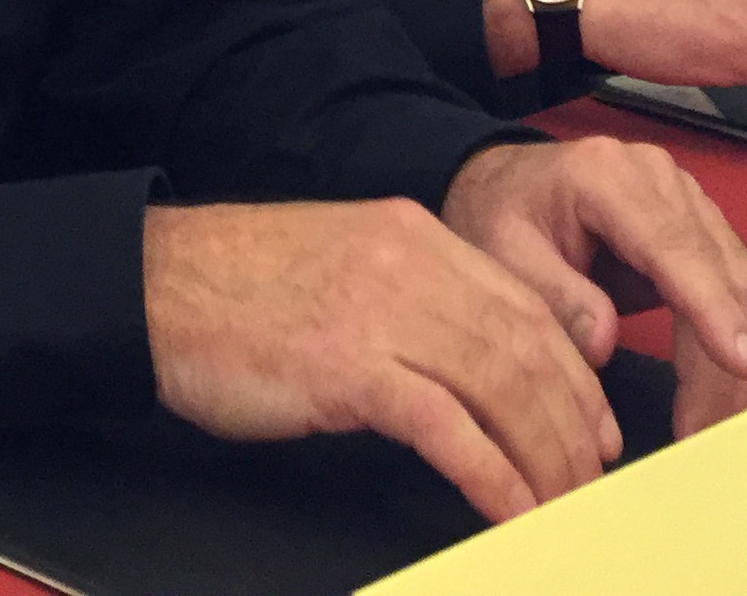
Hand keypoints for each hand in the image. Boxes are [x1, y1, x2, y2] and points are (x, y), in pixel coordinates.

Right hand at [142, 197, 611, 522]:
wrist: (152, 286)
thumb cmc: (234, 289)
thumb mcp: (340, 266)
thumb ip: (407, 297)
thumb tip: (469, 364)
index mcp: (412, 234)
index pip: (526, 306)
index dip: (575, 376)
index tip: (595, 428)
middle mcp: (409, 263)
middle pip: (528, 350)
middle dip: (574, 427)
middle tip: (594, 484)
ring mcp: (381, 312)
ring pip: (502, 389)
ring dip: (546, 461)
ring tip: (564, 510)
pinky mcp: (348, 367)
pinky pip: (448, 428)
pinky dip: (494, 477)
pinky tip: (513, 512)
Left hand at [440, 139, 746, 445]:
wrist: (504, 182)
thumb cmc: (498, 215)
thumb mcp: (500, 249)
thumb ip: (552, 294)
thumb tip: (603, 344)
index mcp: (611, 178)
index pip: (676, 248)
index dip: (713, 310)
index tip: (743, 366)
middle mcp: (666, 183)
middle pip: (727, 275)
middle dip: (731, 364)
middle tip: (713, 437)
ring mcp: (693, 205)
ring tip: (733, 434)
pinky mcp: (706, 234)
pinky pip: (746, 293)